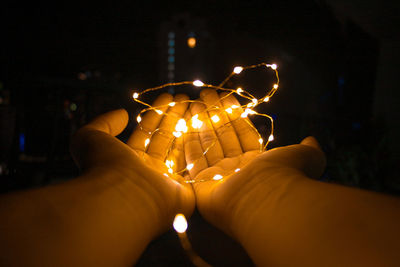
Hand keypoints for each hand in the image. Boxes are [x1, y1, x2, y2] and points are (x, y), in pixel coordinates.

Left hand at [71, 93, 194, 234]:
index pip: (145, 133)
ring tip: (197, 106)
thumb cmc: (105, 168)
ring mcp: (167, 181)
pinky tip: (206, 127)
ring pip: (181, 150)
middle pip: (165, 139)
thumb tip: (122, 113)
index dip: (155, 114)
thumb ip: (103, 123)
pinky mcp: (184, 192)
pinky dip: (200, 147)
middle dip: (174, 117)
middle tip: (184, 99)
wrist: (123, 199)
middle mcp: (148, 171)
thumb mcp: (91, 138)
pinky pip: (194, 167)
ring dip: (188, 128)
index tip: (167, 98)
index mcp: (128, 160)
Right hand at [183, 89, 324, 233]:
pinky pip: (192, 159)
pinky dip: (188, 142)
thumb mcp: (304, 157)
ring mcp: (218, 178)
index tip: (225, 97)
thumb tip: (311, 140)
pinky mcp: (200, 185)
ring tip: (193, 103)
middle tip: (206, 94)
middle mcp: (237, 170)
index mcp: (258, 163)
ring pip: (207, 145)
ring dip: (199, 124)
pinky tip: (183, 123)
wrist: (263, 199)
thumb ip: (308, 149)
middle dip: (215, 114)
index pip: (243, 134)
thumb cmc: (283, 175)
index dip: (235, 115)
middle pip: (223, 137)